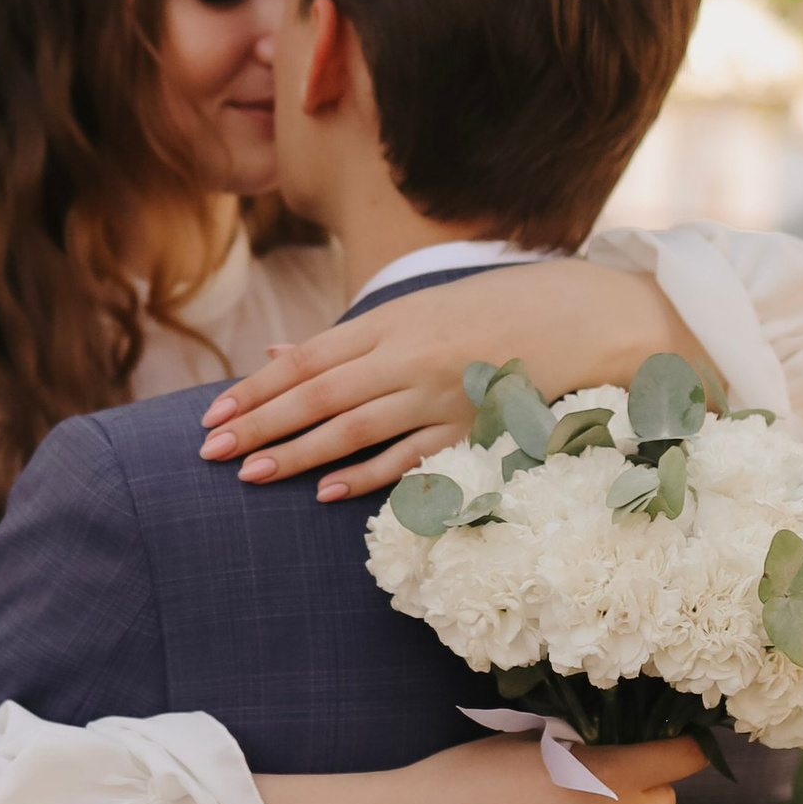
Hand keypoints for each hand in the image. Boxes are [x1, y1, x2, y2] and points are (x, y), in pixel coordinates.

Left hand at [200, 263, 684, 500]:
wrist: (594, 318)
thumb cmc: (500, 310)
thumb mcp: (421, 309)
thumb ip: (350, 338)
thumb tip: (278, 350)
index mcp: (396, 320)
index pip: (309, 357)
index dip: (256, 388)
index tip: (213, 415)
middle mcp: (411, 355)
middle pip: (319, 392)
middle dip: (260, 423)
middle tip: (209, 452)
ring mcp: (442, 392)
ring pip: (354, 426)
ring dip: (299, 452)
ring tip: (251, 475)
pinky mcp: (473, 427)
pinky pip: (409, 458)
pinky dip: (366, 476)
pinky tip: (326, 493)